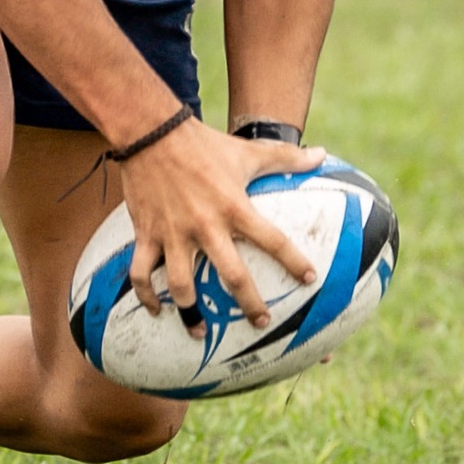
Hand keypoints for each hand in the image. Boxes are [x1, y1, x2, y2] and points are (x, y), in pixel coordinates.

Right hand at [119, 119, 324, 330]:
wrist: (151, 132)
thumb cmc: (204, 144)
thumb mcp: (248, 151)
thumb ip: (286, 157)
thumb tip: (322, 154)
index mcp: (234, 206)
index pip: (272, 239)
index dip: (293, 260)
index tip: (309, 279)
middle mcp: (205, 224)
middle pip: (231, 274)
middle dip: (249, 303)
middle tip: (261, 323)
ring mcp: (173, 233)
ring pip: (181, 284)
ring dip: (190, 312)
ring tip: (199, 332)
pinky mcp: (146, 233)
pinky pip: (141, 273)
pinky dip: (145, 295)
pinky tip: (153, 309)